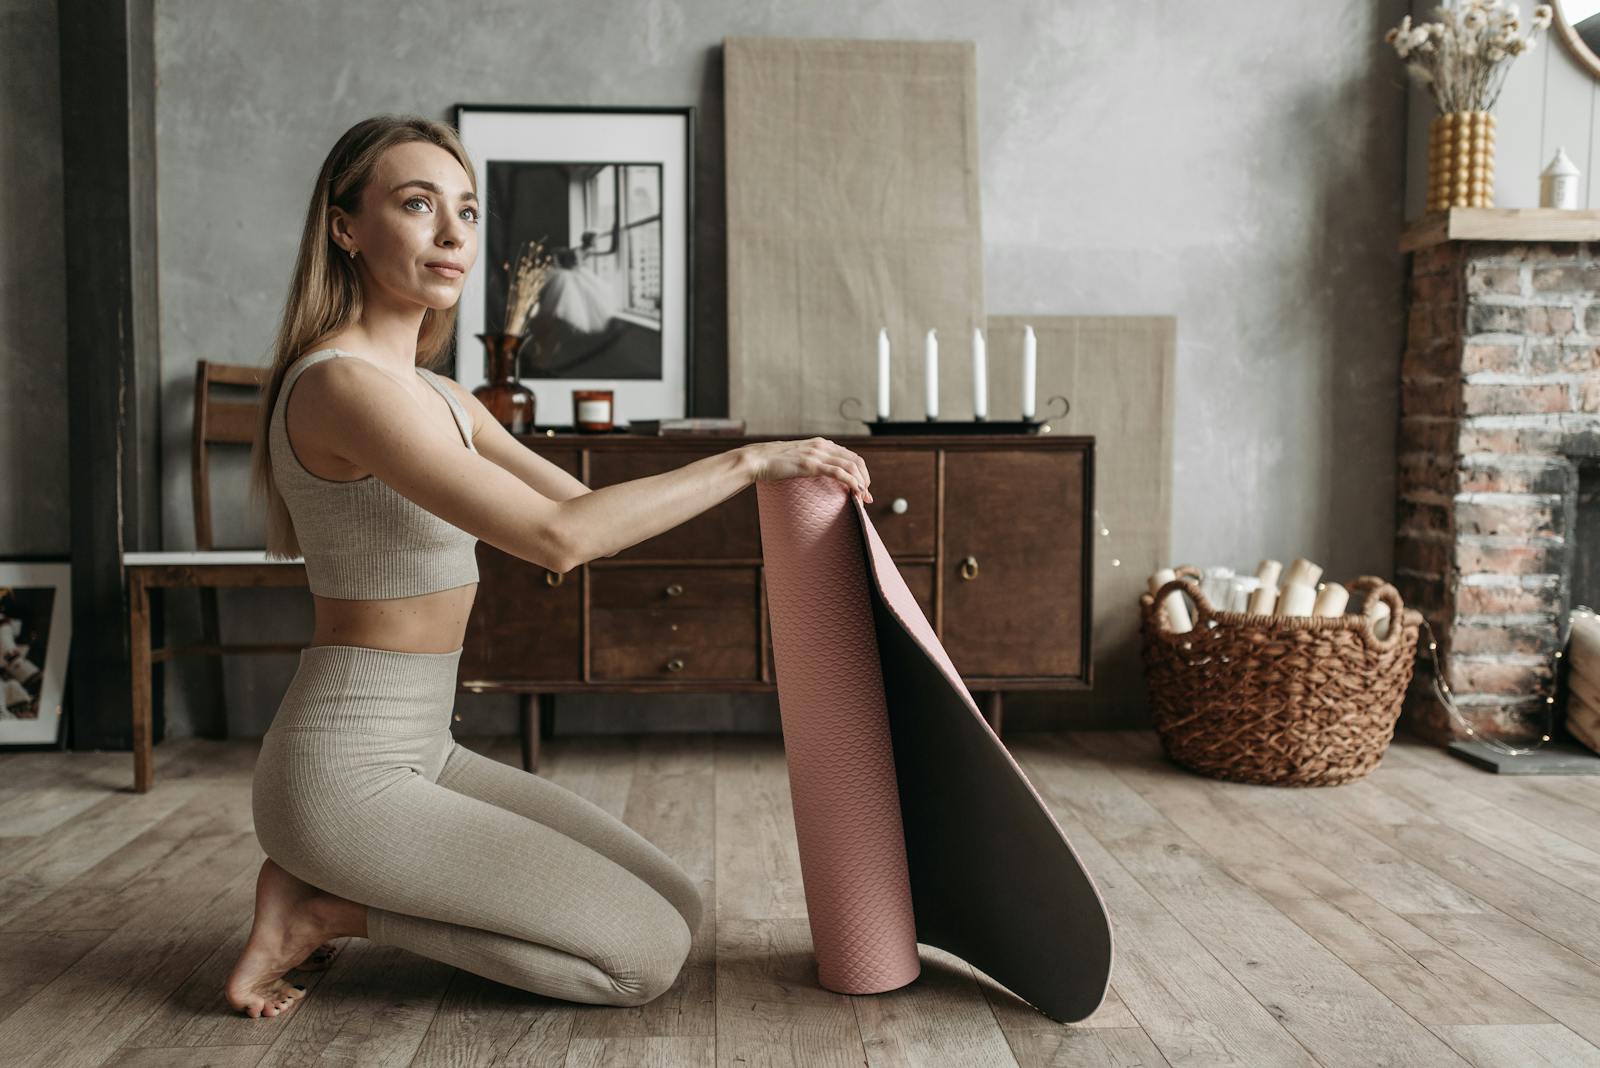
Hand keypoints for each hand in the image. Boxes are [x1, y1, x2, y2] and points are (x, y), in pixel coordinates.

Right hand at [741, 437, 872, 502]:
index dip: (861, 472)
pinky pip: (839, 472)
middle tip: (866, 496)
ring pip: (851, 466)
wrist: (757, 460)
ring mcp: (817, 454)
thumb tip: (818, 476)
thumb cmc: (774, 463)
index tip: (863, 488)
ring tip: (864, 498)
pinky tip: (857, 491)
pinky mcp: (811, 464)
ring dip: (862, 482)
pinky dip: (852, 482)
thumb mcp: (798, 460)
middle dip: (865, 479)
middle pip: (856, 460)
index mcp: (821, 444)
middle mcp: (823, 446)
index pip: (850, 455)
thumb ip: (811, 463)